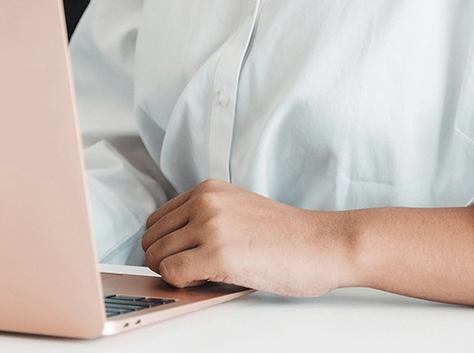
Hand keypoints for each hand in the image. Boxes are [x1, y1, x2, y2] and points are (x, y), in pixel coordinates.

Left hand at [141, 179, 352, 296]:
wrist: (322, 244)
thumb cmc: (285, 236)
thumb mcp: (237, 210)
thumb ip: (204, 218)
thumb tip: (168, 247)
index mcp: (207, 189)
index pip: (157, 219)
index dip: (165, 245)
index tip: (182, 258)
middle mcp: (205, 202)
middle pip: (152, 239)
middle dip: (164, 261)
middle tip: (192, 273)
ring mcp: (210, 227)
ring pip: (157, 256)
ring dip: (174, 274)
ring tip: (204, 277)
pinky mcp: (218, 255)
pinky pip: (173, 274)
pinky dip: (182, 285)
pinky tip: (208, 282)